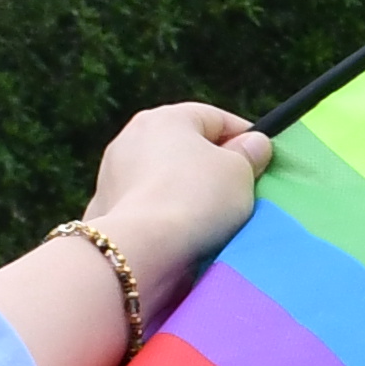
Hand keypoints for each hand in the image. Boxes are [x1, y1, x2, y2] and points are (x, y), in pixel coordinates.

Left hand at [82, 101, 273, 295]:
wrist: (141, 248)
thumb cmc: (196, 200)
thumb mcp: (239, 173)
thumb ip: (249, 154)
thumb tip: (254, 143)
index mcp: (167, 118)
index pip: (216, 118)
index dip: (244, 138)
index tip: (262, 162)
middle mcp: (132, 135)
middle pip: (184, 146)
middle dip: (210, 166)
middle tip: (237, 192)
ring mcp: (112, 170)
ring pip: (160, 175)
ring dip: (182, 189)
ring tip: (206, 218)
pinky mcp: (103, 204)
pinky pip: (142, 202)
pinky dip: (159, 212)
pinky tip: (174, 231)